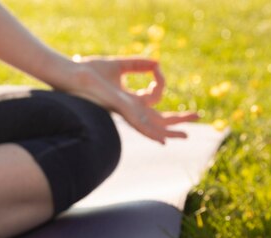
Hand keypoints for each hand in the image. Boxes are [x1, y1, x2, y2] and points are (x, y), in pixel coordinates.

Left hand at [58, 56, 198, 143]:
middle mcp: (127, 110)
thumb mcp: (119, 65)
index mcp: (128, 100)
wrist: (72, 75)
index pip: (154, 98)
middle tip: (197, 118)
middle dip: (177, 119)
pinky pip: (140, 123)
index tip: (156, 69)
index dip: (160, 82)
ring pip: (152, 125)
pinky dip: (152, 132)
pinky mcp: (120, 109)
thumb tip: (157, 63)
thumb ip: (137, 64)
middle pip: (158, 118)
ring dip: (170, 130)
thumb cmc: (89, 71)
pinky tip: (164, 140)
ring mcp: (125, 112)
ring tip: (187, 135)